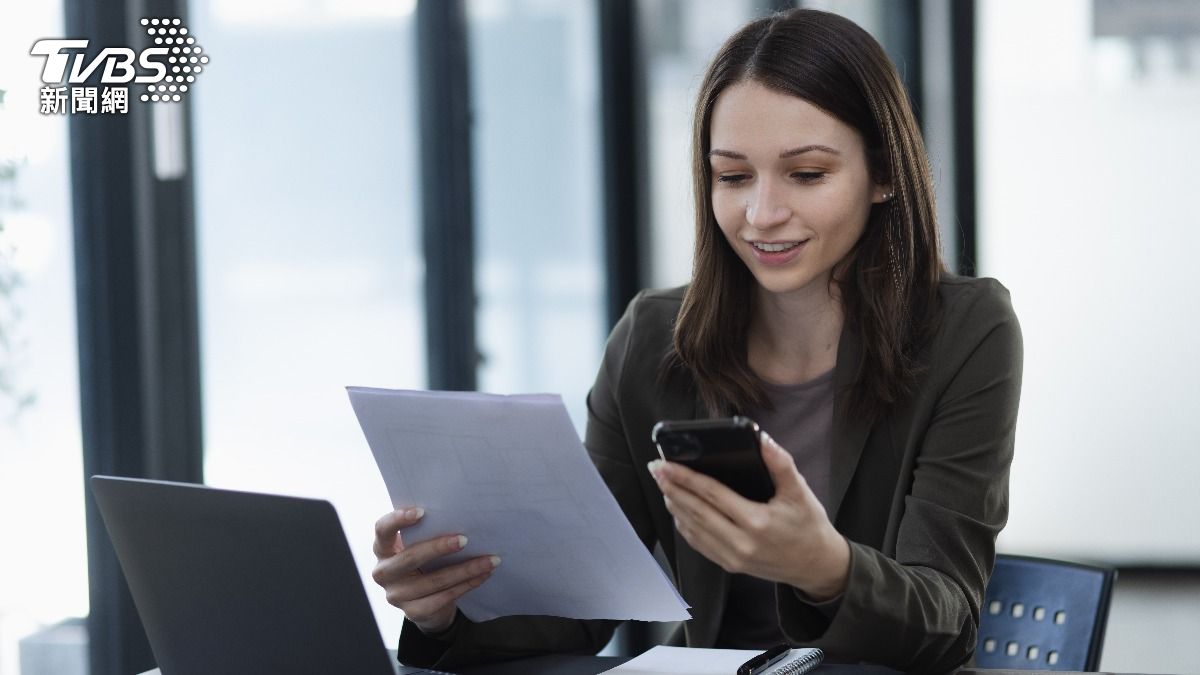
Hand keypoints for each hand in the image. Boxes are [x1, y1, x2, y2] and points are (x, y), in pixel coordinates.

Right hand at [371, 508, 500, 633]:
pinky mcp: (413, 613)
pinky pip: (443, 598)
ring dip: (465, 570)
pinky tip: (482, 576)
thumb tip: (460, 513)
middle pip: (410, 558)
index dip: (398, 519)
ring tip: (489, 560)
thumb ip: (426, 531)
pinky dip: (466, 585)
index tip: (422, 512)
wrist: (425, 601)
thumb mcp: (418, 545)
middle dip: (439, 547)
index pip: (382, 529)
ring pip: (433, 581)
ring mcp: (396, 595)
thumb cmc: (424, 561)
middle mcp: (384, 572)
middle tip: (464, 539)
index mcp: (382, 548)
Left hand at [649, 432, 848, 599]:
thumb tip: (761, 438)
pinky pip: (699, 544)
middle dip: (672, 487)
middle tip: (656, 468)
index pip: (712, 494)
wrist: (817, 566)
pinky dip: (684, 525)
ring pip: (693, 528)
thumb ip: (780, 463)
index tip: (666, 463)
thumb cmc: (809, 525)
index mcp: (757, 522)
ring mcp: (733, 557)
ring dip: (675, 504)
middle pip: (695, 511)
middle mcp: (741, 543)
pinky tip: (678, 509)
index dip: (685, 477)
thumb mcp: (800, 491)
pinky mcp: (730, 565)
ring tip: (663, 484)